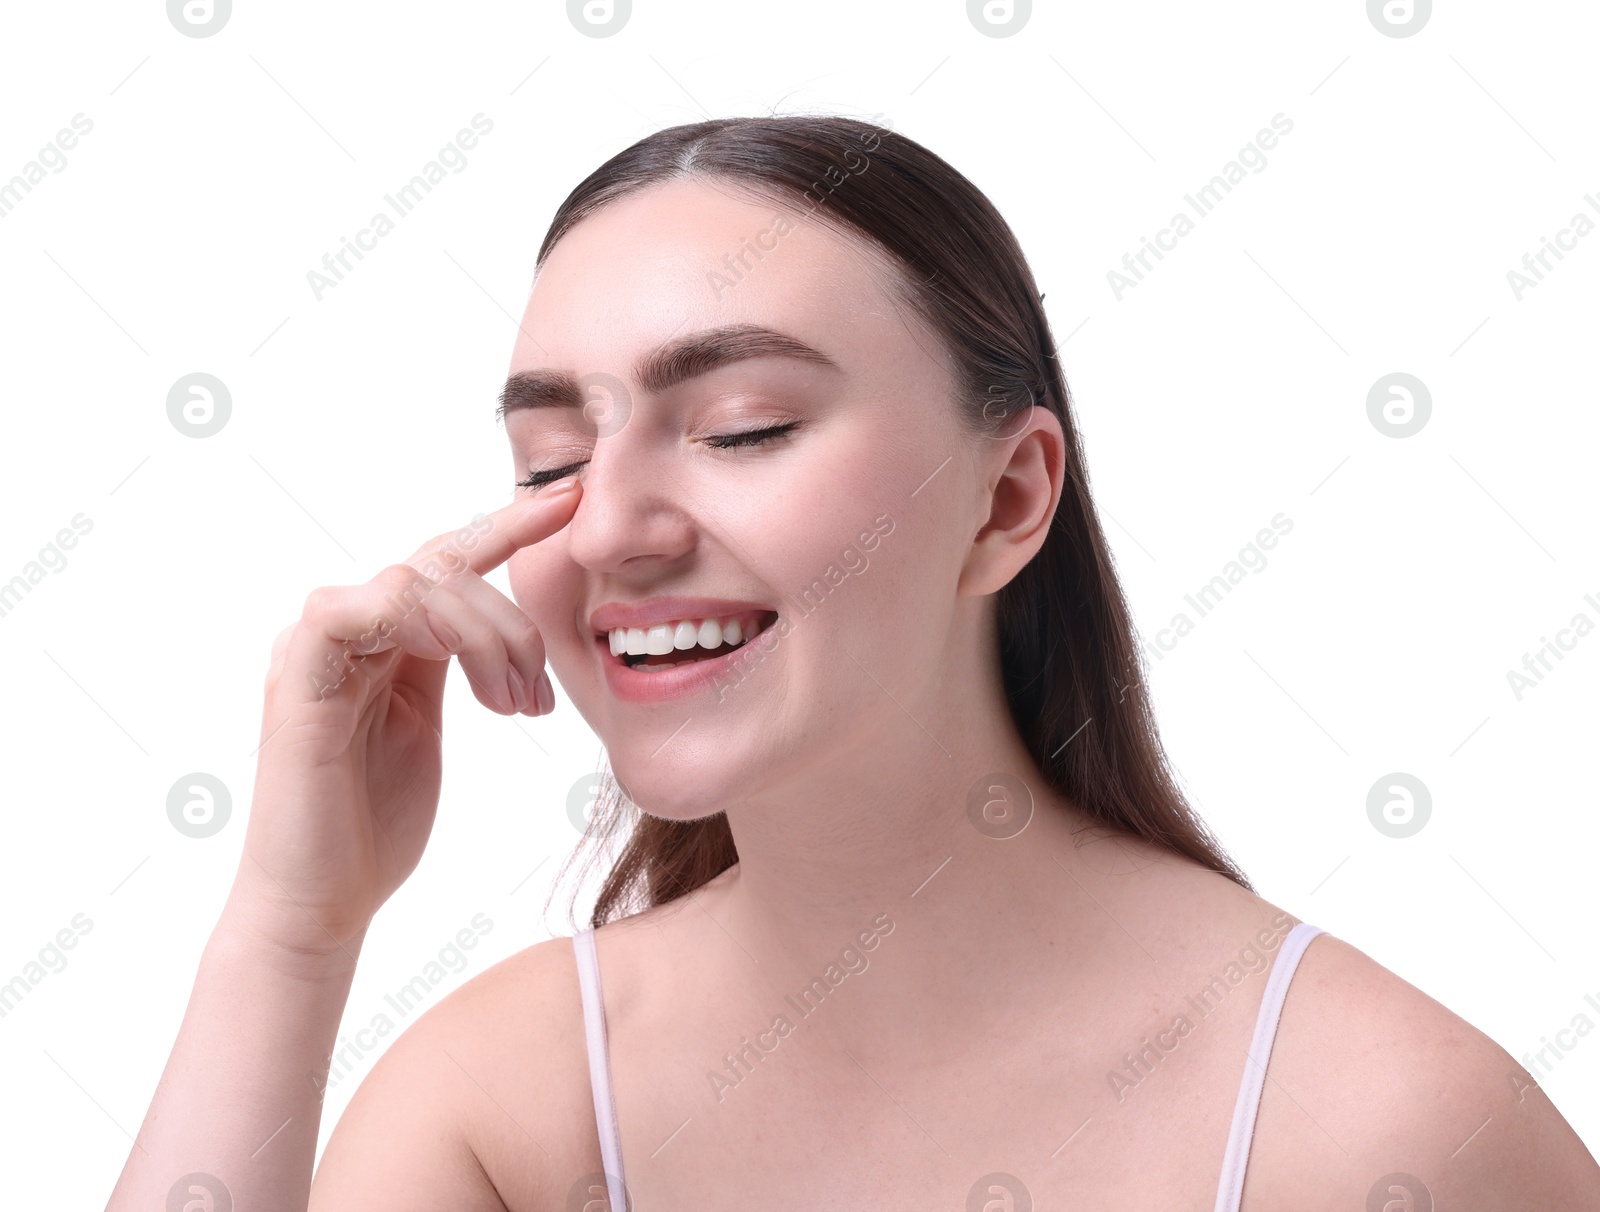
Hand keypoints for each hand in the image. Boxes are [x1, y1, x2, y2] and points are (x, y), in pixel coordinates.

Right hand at [228, 481, 580, 954]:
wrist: (323, 904)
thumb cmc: (376, 827)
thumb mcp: (431, 727)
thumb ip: (455, 668)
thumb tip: (507, 634)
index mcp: (381, 639)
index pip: (447, 559)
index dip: (508, 525)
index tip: (571, 501)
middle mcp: (344, 632)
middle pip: (443, 567)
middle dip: (512, 619)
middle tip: (540, 692)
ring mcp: (314, 650)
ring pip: (415, 584)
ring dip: (485, 635)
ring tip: (514, 705)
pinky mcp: (295, 681)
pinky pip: (347, 610)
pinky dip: (418, 626)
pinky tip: (466, 677)